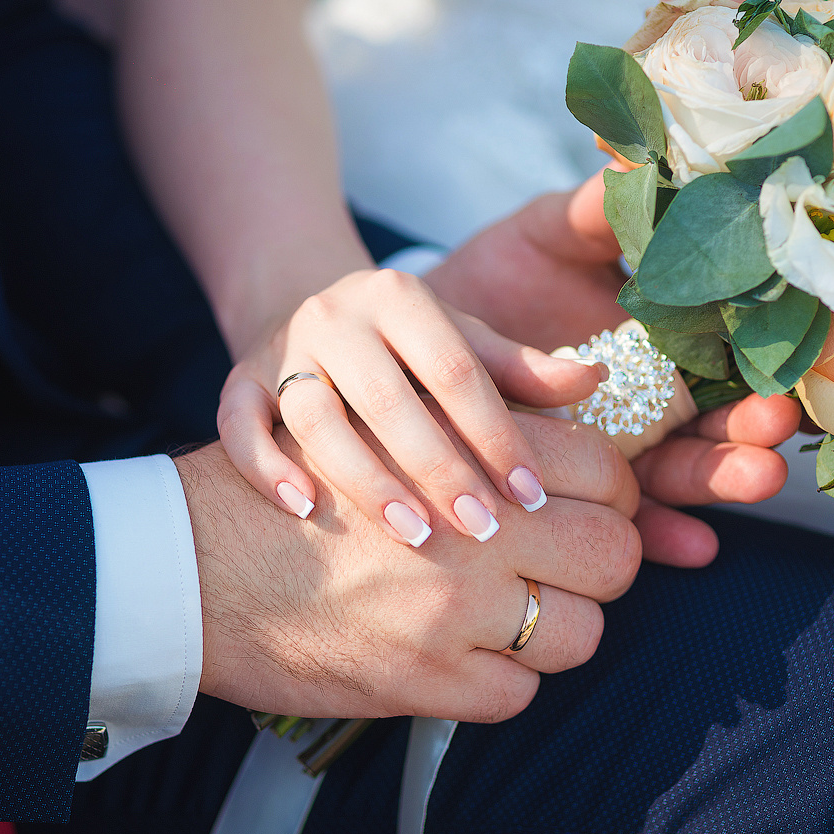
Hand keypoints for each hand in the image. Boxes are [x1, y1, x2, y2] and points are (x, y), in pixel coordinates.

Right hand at [175, 405, 640, 720]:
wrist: (191, 563)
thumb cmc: (295, 481)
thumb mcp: (387, 412)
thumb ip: (489, 390)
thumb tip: (589, 378)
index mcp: (462, 449)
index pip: (598, 466)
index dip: (613, 490)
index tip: (595, 505)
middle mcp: (467, 526)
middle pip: (612, 551)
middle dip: (608, 558)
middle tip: (576, 562)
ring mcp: (448, 609)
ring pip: (579, 633)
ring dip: (562, 626)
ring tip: (525, 611)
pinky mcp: (420, 679)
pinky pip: (517, 695)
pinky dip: (504, 678)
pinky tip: (472, 653)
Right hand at [217, 268, 604, 545]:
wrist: (298, 320)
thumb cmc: (401, 348)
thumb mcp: (457, 342)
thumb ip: (519, 368)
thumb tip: (595, 381)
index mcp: (399, 297)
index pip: (456, 367)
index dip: (496, 432)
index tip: (531, 496)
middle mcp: (336, 315)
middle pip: (390, 397)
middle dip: (441, 468)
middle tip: (487, 532)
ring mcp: (281, 349)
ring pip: (316, 415)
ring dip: (366, 478)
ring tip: (414, 536)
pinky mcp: (237, 381)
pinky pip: (240, 424)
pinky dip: (267, 465)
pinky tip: (304, 511)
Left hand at [427, 166, 803, 565]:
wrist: (415, 344)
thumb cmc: (490, 279)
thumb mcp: (542, 237)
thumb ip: (593, 213)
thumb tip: (636, 153)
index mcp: (655, 335)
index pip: (722, 352)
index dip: (756, 360)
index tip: (785, 364)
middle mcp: (648, 398)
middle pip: (712, 420)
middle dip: (750, 428)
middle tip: (777, 431)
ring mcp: (617, 448)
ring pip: (679, 471)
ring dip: (720, 479)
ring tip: (753, 478)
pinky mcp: (579, 489)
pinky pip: (624, 518)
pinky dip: (660, 535)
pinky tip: (690, 548)